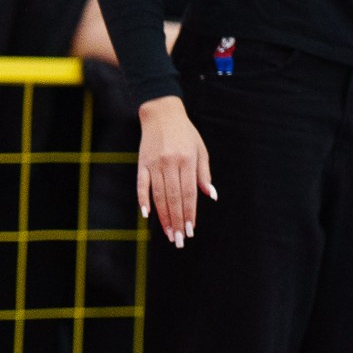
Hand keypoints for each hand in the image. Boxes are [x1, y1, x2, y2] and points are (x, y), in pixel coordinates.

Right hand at [136, 97, 214, 246]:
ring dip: (163, 217)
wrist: (161, 113)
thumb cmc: (185, 133)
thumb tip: (212, 195)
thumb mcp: (200, 149)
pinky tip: (146, 215)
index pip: (189, 193)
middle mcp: (171, 163)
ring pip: (158, 196)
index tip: (191, 229)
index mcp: (188, 160)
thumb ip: (204, 173)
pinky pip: (141, 185)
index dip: (190, 213)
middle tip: (179, 239)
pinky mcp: (141, 163)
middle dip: (177, 221)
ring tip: (168, 234)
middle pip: (174, 198)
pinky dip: (143, 200)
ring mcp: (154, 164)